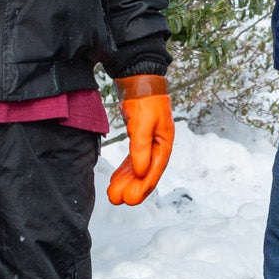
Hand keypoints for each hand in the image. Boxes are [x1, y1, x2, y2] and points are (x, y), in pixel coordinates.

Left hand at [106, 76, 173, 205]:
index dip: (143, 187)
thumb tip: (140, 171)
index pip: (154, 170)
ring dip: (127, 182)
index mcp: (164, 142)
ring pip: (138, 168)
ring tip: (113, 195)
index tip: (131, 200)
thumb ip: (141, 147)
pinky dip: (124, 171)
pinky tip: (116, 180)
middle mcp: (158, 145)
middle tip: (117, 201)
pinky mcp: (139, 138)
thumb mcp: (143, 122)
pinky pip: (132, 160)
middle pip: (146, 173)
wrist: (140, 77)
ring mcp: (149, 142)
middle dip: (132, 188)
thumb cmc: (145, 98)